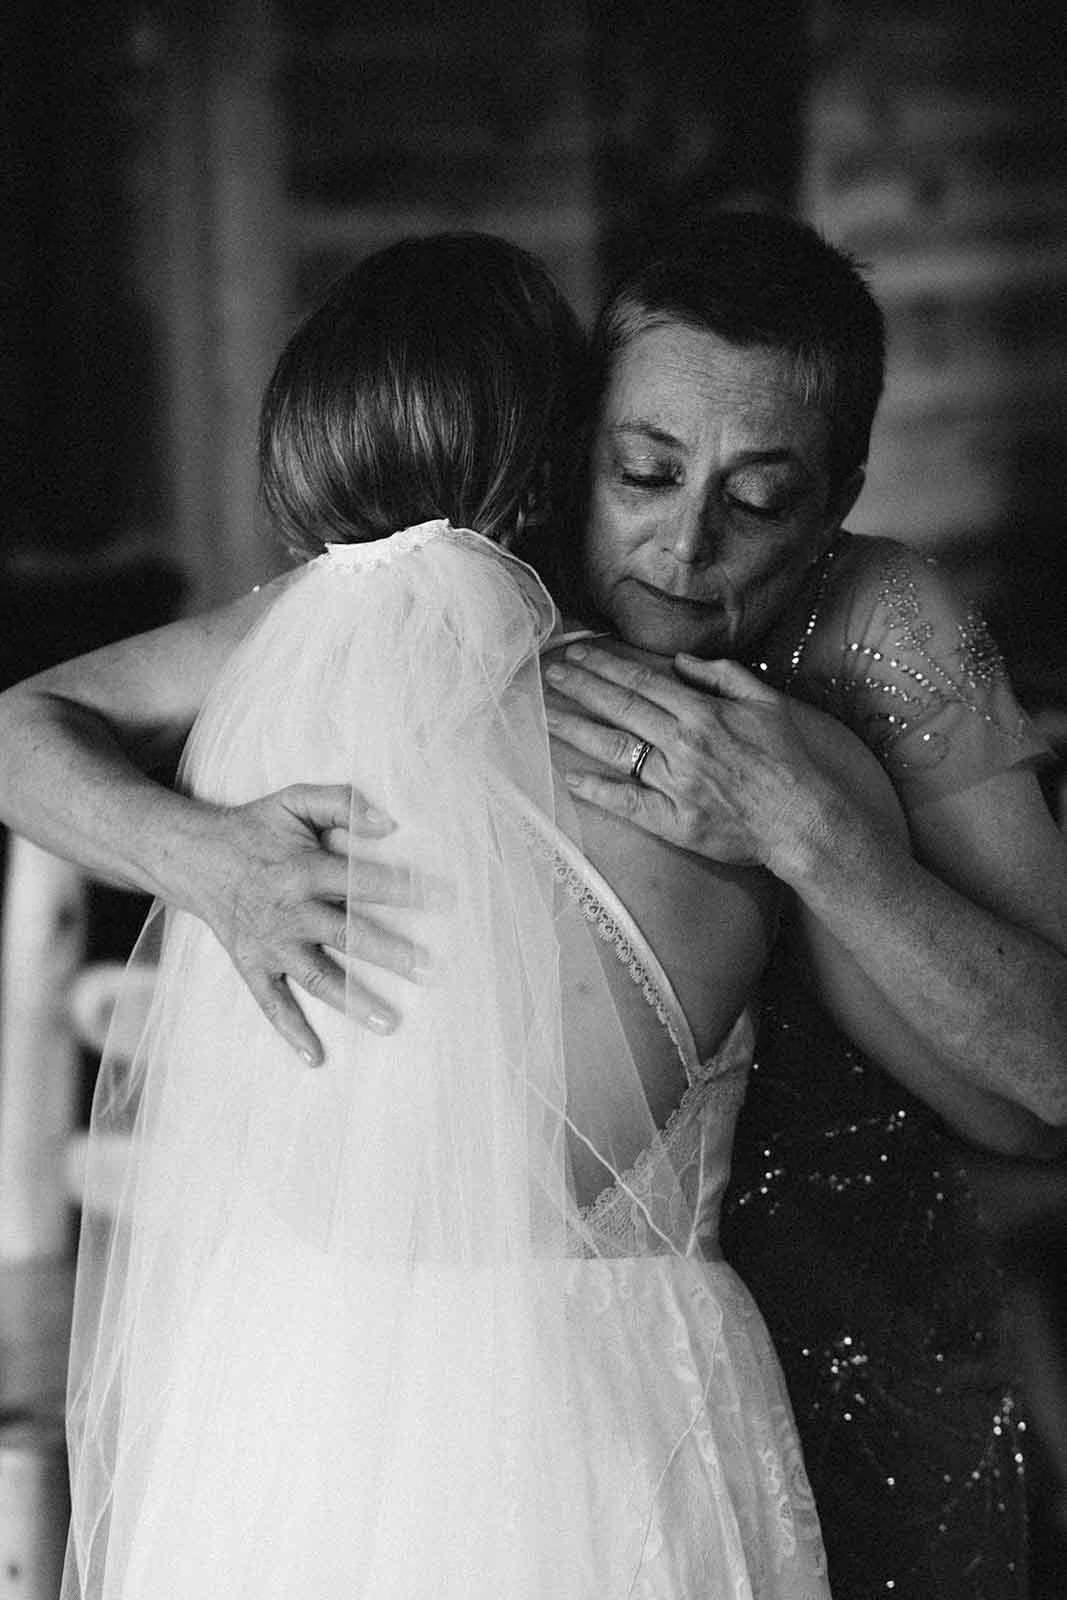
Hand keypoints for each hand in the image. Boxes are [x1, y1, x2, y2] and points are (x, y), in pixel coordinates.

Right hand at [194, 784, 429, 1063]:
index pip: (361, 881)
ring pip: (317, 977)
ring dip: (353, 1001)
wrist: (194, 857)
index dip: (403, 889)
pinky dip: (291, 1032)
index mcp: (303, 869)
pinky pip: (272, 1004)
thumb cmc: (256, 827)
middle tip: (429, 970)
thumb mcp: (294, 801)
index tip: (445, 900)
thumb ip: (343, 802)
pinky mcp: (252, 966)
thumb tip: (391, 823)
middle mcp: (288, 911)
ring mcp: (270, 944)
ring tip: (391, 1023)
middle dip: (390, 952)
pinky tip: (316, 1058)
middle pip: (346, 935)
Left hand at [543, 644, 828, 873]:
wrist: (801, 819)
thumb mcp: (766, 703)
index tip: (578, 654)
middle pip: (620, 708)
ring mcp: (674, 783)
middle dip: (581, 687)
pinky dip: (596, 789)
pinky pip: (626, 802)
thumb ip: (723, 676)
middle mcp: (682, 744)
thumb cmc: (788, 761)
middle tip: (550, 673)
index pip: (641, 682)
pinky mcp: (673, 820)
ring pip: (615, 749)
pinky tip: (569, 777)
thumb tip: (683, 661)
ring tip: (547, 714)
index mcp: (702, 713)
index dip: (604, 666)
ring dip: (577, 729)